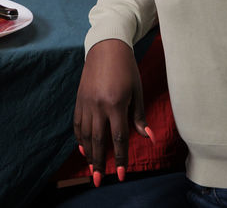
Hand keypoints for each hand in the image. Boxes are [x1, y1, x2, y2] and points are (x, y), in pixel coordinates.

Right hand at [74, 39, 146, 182]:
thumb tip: (148, 138)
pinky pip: (77, 122)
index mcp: (115, 104)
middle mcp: (98, 105)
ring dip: (87, 153)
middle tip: (98, 180)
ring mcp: (86, 102)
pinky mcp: (79, 98)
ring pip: (84, 133)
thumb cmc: (127, 69)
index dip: (120, 158)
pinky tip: (82, 147)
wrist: (106, 47)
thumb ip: (140, 116)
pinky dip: (79, 137)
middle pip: (97, 140)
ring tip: (90, 168)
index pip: (118, 138)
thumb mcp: (137, 91)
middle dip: (99, 162)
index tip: (120, 175)